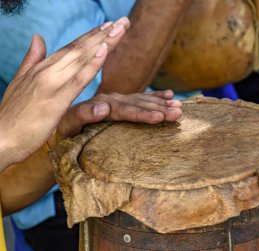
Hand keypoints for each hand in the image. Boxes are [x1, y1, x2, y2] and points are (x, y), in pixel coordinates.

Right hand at [0, 17, 129, 170]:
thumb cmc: (12, 116)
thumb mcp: (20, 82)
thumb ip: (32, 60)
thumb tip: (37, 38)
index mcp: (42, 68)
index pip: (72, 47)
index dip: (91, 35)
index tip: (109, 25)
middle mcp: (47, 71)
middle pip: (80, 48)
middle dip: (103, 34)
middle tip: (123, 21)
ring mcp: (51, 84)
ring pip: (81, 58)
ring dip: (103, 42)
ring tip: (120, 28)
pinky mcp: (55, 101)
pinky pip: (78, 80)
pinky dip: (92, 64)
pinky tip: (105, 50)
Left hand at [55, 90, 182, 140]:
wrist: (60, 124)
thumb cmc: (64, 130)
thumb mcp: (68, 125)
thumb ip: (84, 114)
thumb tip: (103, 106)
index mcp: (101, 104)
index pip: (126, 109)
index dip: (143, 113)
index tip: (160, 118)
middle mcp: (112, 99)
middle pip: (139, 104)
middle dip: (160, 109)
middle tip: (179, 112)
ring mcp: (117, 100)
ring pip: (143, 100)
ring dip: (162, 103)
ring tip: (180, 106)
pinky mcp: (120, 102)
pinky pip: (140, 98)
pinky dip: (155, 97)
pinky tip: (169, 95)